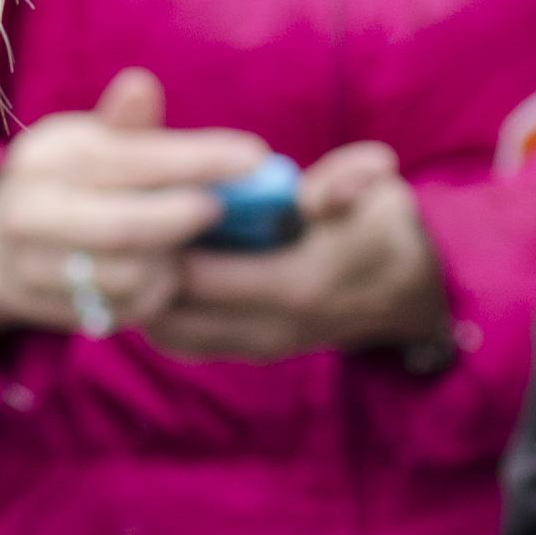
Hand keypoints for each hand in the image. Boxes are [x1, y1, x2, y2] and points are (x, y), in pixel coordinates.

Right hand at [0, 67, 265, 341]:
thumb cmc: (65, 180)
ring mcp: (35, 268)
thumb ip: (124, 123)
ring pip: (130, 275)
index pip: (131, 159)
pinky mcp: (56, 310)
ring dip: (173, 261)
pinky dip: (159, 293)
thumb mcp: (86, 140)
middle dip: (184, 217)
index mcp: (45, 160)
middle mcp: (30, 215)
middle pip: (126, 227)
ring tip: (189, 241)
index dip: (198, 160)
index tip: (253, 158)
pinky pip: (127, 310)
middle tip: (222, 209)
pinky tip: (168, 273)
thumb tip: (142, 85)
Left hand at [145, 143, 451, 361]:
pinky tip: (158, 272)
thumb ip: (352, 183)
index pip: (196, 276)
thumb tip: (315, 194)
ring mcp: (256, 346)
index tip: (141, 201)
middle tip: (125, 224)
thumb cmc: (386, 231)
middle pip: (168, 311)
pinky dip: (163, 312)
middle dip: (141, 271)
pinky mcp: (248, 351)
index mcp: (293, 287)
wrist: (410, 295)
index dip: (160, 239)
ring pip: (169, 333)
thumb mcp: (382, 195)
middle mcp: (267, 329)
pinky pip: (185, 340)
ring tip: (137, 248)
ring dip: (146, 295)